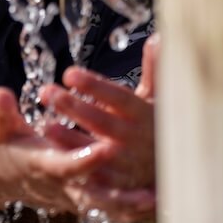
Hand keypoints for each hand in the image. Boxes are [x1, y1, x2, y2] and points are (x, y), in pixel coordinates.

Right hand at [0, 87, 151, 216]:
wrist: (3, 177)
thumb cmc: (5, 146)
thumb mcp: (0, 128)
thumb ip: (3, 111)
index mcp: (43, 164)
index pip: (67, 165)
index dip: (86, 160)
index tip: (106, 149)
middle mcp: (62, 184)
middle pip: (93, 196)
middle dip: (119, 197)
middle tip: (147, 194)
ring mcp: (74, 195)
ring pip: (106, 207)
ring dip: (132, 206)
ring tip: (159, 200)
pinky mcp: (83, 199)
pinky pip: (109, 209)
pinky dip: (131, 209)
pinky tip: (156, 203)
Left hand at [42, 33, 158, 193]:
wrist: (179, 173)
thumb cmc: (158, 127)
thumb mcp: (161, 99)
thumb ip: (156, 70)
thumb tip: (158, 38)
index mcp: (144, 115)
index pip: (119, 98)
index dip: (95, 87)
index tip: (69, 73)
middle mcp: (136, 139)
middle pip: (103, 123)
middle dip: (75, 108)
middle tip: (47, 92)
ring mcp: (126, 164)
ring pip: (96, 152)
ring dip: (69, 140)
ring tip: (43, 124)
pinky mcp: (117, 185)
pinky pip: (95, 178)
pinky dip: (75, 168)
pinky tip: (53, 156)